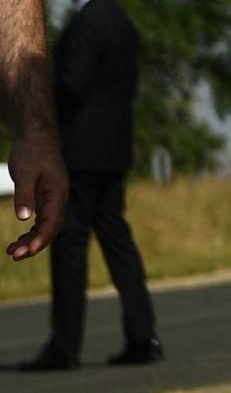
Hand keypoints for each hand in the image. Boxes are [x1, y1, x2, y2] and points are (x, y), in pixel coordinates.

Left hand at [7, 127, 66, 259]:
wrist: (36, 137)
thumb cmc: (32, 152)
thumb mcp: (25, 173)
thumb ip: (25, 196)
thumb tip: (23, 219)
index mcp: (58, 193)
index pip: (52, 222)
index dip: (41, 239)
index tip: (27, 252)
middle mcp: (58, 198)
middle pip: (50, 228)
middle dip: (35, 244)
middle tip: (14, 255)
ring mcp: (52, 199)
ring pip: (45, 227)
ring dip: (31, 241)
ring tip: (11, 252)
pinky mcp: (43, 198)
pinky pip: (40, 220)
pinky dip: (30, 232)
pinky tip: (18, 240)